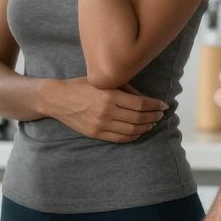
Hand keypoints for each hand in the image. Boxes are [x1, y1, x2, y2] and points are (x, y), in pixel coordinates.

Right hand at [50, 78, 165, 142]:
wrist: (57, 99)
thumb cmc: (80, 86)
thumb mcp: (102, 82)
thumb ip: (123, 89)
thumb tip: (144, 98)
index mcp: (109, 95)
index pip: (140, 104)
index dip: (154, 105)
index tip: (163, 105)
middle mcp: (106, 111)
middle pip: (138, 118)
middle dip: (153, 116)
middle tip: (160, 114)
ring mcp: (101, 124)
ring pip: (131, 130)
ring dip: (145, 127)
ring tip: (152, 123)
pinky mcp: (96, 134)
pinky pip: (120, 138)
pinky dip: (133, 136)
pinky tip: (139, 131)